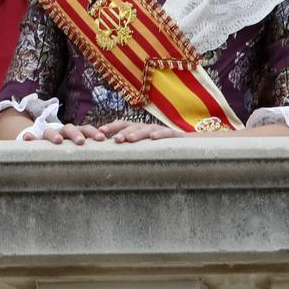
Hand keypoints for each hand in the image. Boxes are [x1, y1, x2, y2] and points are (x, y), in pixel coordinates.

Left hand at [43, 120, 182, 145]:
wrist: (191, 148)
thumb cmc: (161, 152)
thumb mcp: (143, 152)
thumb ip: (129, 155)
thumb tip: (106, 163)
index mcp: (137, 130)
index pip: (121, 125)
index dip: (110, 128)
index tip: (97, 134)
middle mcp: (147, 128)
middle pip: (131, 125)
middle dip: (120, 132)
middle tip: (112, 140)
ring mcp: (160, 130)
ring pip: (146, 129)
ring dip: (136, 133)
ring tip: (128, 139)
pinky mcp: (175, 136)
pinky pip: (166, 133)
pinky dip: (159, 135)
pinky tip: (153, 139)